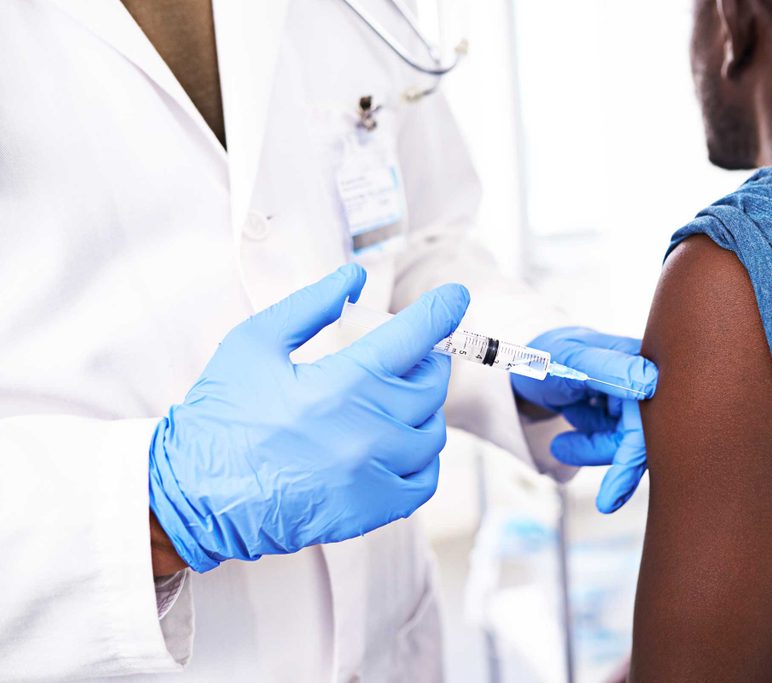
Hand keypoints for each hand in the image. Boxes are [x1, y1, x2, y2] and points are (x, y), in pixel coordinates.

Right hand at [148, 265, 468, 571]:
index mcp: (339, 386)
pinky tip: (396, 441)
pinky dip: (420, 456)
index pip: (412, 339)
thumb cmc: (219, 416)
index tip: (455, 296)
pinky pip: (425, 479)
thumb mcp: (254, 343)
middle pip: (429, 385)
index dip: (440, 311)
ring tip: (391, 398)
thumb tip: (353, 279)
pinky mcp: (370, 511)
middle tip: (405, 355)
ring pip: (432, 431)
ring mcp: (372, 477)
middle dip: (424, 361)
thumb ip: (309, 306)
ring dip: (421, 408)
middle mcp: (366, 434)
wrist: (195, 496)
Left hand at [511, 328, 656, 512]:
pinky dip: (590, 443)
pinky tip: (567, 434)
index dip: (635, 454)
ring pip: (626, 440)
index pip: (649, 415)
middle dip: (617, 461)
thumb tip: (651, 383)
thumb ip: (610, 370)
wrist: (522, 364)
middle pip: (642, 432)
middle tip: (605, 501)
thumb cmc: (547, 356)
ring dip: (595, 449)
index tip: (614, 496)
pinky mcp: (618, 411)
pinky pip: (614, 438)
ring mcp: (630, 396)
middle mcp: (643, 378)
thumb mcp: (572, 360)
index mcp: (641, 360)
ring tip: (560, 446)